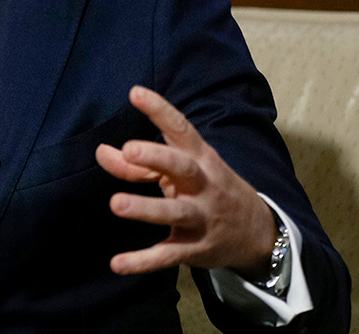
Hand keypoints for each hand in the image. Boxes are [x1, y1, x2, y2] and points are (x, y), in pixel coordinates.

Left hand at [95, 86, 276, 277]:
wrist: (256, 233)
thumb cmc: (206, 188)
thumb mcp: (180, 170)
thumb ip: (138, 164)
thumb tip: (101, 152)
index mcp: (200, 158)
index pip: (181, 129)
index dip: (159, 111)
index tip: (136, 93)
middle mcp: (203, 185)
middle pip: (182, 168)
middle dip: (157, 158)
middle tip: (129, 150)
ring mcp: (201, 218)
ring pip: (174, 213)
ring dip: (146, 208)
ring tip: (116, 204)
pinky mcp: (194, 249)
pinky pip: (167, 255)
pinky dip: (142, 261)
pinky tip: (117, 264)